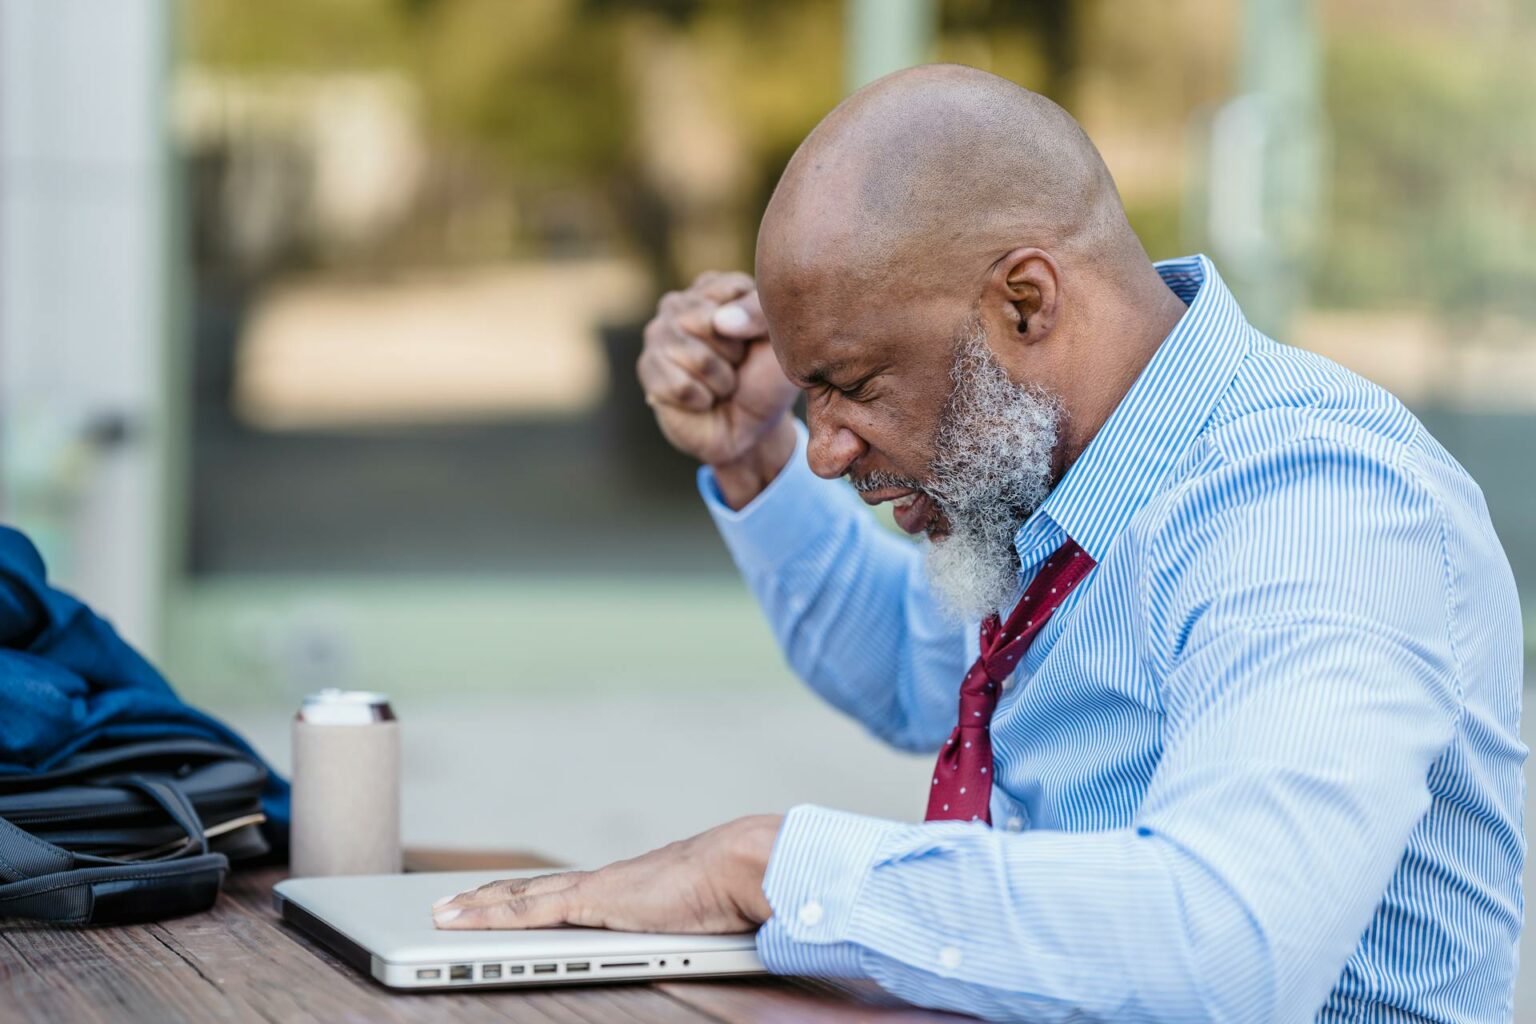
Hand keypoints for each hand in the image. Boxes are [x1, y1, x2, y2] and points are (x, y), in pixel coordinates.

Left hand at [431, 815, 782, 932]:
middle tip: (445, 905)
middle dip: (486, 901)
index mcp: (624, 890)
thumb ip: (680, 928)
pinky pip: (528, 911)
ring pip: (519, 899)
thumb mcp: (697, 919)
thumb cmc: (733, 892)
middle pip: (530, 892)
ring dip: (475, 907)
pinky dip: (491, 915)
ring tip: (440, 913)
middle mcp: (602, 884)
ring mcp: (595, 890)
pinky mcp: (593, 900)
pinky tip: (463, 921)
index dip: (524, 899)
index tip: (496, 903)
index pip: (561, 894)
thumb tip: (691, 937)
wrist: (745, 864)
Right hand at [637, 271, 798, 507]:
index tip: (755, 342)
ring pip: (696, 356)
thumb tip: (718, 321)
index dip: (753, 325)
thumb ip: (758, 313)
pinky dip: (702, 400)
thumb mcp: (778, 340)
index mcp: (713, 288)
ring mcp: (658, 335)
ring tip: (721, 384)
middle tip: (735, 366)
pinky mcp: (648, 368)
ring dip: (720, 381)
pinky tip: (702, 400)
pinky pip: (680, 385)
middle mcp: (680, 304)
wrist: (750, 426)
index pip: (733, 290)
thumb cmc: (765, 378)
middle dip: (733, 354)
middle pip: (709, 322)